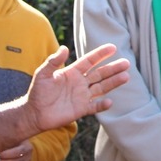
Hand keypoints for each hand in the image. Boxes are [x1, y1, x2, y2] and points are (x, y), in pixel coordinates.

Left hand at [0, 44, 130, 151]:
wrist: (34, 113)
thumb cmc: (37, 92)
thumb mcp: (42, 74)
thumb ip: (53, 61)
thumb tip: (64, 48)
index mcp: (72, 72)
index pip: (89, 61)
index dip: (100, 54)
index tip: (112, 47)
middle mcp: (80, 83)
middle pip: (100, 74)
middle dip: (113, 68)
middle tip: (126, 63)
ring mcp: (82, 96)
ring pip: (101, 88)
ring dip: (113, 83)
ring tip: (126, 77)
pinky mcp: (81, 109)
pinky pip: (94, 106)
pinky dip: (102, 105)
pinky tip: (110, 101)